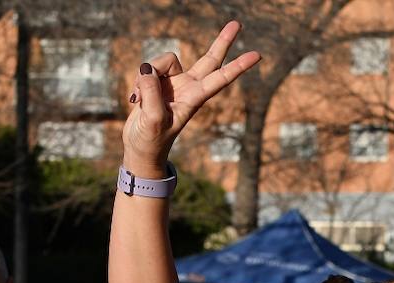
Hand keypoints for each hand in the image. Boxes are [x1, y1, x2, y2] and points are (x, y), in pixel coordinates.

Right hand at [122, 22, 260, 174]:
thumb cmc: (151, 140)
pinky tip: (136, 99)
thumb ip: (152, 92)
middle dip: (222, 42)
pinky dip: (137, 81)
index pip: (221, 78)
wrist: (140, 147)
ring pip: (162, 61)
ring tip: (141, 100)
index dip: (238, 66)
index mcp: (195, 98)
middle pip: (209, 59)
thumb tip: (147, 68)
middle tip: (237, 24)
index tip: (257, 55)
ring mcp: (173, 83)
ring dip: (146, 77)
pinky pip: (146, 68)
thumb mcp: (153, 119)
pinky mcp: (156, 81)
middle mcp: (188, 87)